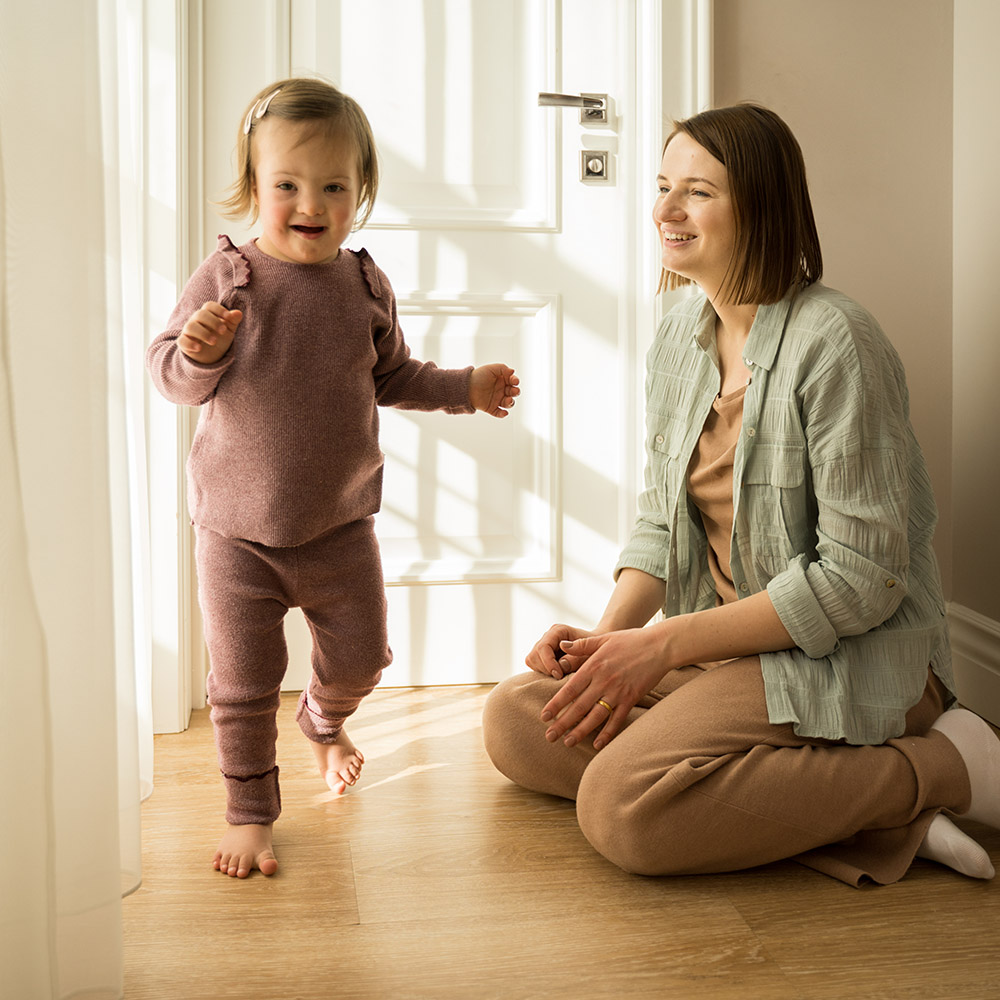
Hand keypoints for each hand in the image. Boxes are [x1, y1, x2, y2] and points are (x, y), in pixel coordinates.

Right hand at [179, 301, 242, 363]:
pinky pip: (182, 341)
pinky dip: (190, 344)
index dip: (219, 309)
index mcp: (208, 314)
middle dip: (213, 322)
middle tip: (223, 331)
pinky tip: (199, 348)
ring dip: (203, 333)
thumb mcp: (229, 330)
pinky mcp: (184, 343)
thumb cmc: (220, 338)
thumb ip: (233, 321)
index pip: (209, 306)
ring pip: (191, 326)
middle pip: (200, 314)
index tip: (229, 317)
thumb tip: (238, 313)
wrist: (212, 356)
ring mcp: (189, 331)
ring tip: (214, 341)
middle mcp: (196, 320)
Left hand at [469, 363, 519, 417]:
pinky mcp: (491, 408)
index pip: (512, 381)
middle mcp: (501, 390)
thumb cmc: (478, 376)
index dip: (515, 381)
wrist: (465, 387)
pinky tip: (504, 413)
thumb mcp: (491, 369)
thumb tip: (513, 371)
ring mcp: (496, 400)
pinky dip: (502, 414)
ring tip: (508, 400)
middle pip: (513, 393)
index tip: (514, 381)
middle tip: (513, 391)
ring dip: (510, 402)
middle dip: (515, 392)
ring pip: (508, 403)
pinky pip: (499, 413)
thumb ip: (503, 368)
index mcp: (502, 380)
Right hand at [525, 623, 596, 678]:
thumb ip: (576, 659)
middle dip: (546, 669)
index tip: (559, 675)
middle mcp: (548, 636)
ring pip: (531, 660)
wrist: (598, 649)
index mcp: (558, 631)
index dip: (549, 663)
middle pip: (534, 655)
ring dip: (544, 671)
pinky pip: (534, 665)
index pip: (543, 647)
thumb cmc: (596, 650)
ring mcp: (543, 646)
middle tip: (561, 676)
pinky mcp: (541, 656)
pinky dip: (543, 672)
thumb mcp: (590, 654)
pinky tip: (557, 674)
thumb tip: (561, 665)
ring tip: (560, 675)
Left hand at [540, 627, 671, 750]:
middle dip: (562, 723)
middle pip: (579, 706)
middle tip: (549, 736)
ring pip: (595, 716)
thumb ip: (581, 645)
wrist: (659, 646)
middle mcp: (603, 681)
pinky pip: (617, 719)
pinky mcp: (631, 699)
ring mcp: (618, 692)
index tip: (544, 716)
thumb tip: (561, 646)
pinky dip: (607, 733)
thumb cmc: (630, 640)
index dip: (556, 704)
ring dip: (580, 731)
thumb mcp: (603, 638)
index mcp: (593, 666)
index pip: (569, 689)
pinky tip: (597, 744)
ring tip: (568, 742)